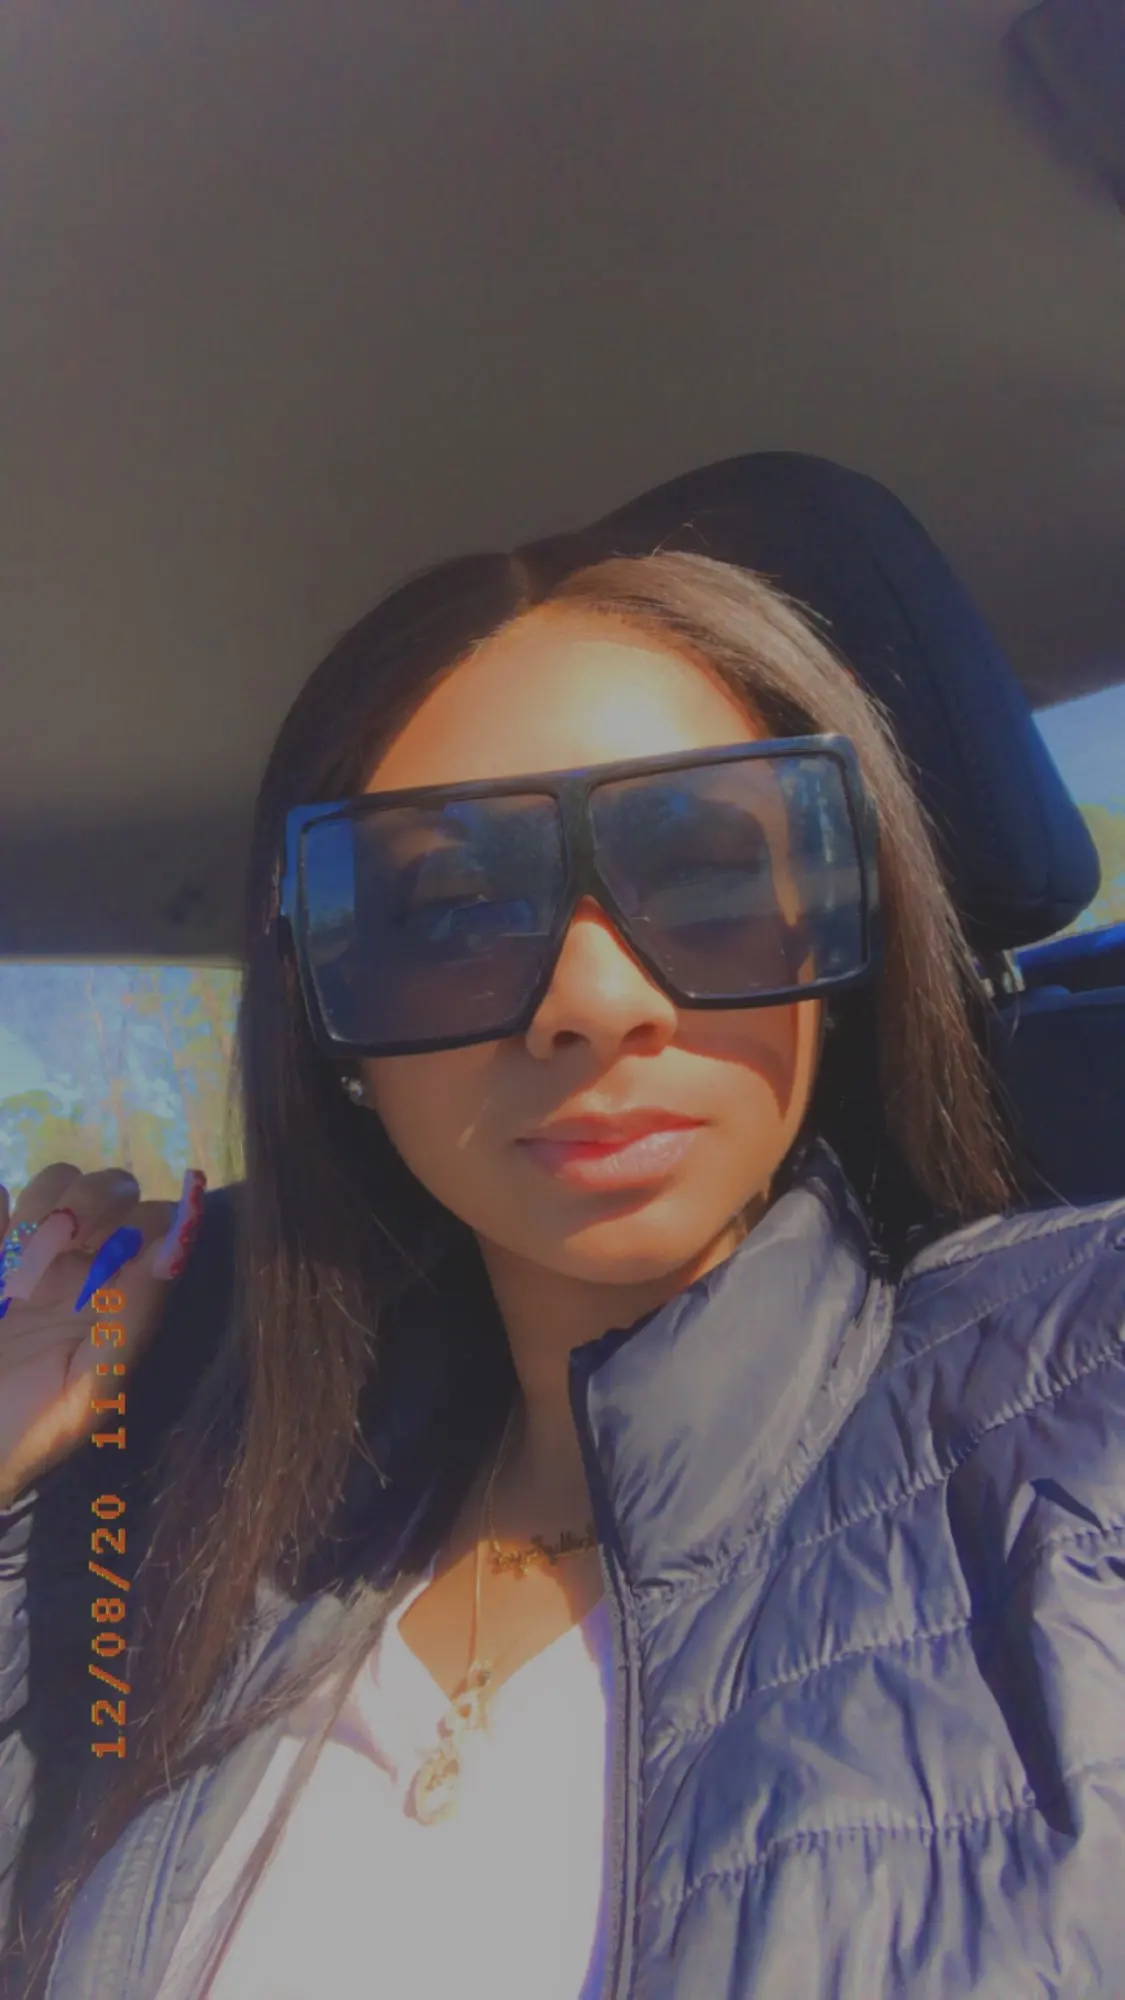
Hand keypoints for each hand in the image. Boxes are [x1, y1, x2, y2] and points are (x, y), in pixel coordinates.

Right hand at [0, 1162, 205, 1507]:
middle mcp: (86, 1265)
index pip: (156, 1220)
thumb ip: (135, 1318)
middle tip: (66, 1239)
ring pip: (57, 1182)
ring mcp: (33, 1254)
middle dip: (94, 1199)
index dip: (140, 1220)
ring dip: (46, 1199)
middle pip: (111, 1189)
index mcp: (122, 1293)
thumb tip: (173, 1249)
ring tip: (23, 1248)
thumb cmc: (28, 1432)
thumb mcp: (88, 1390)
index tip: (110, 1247)